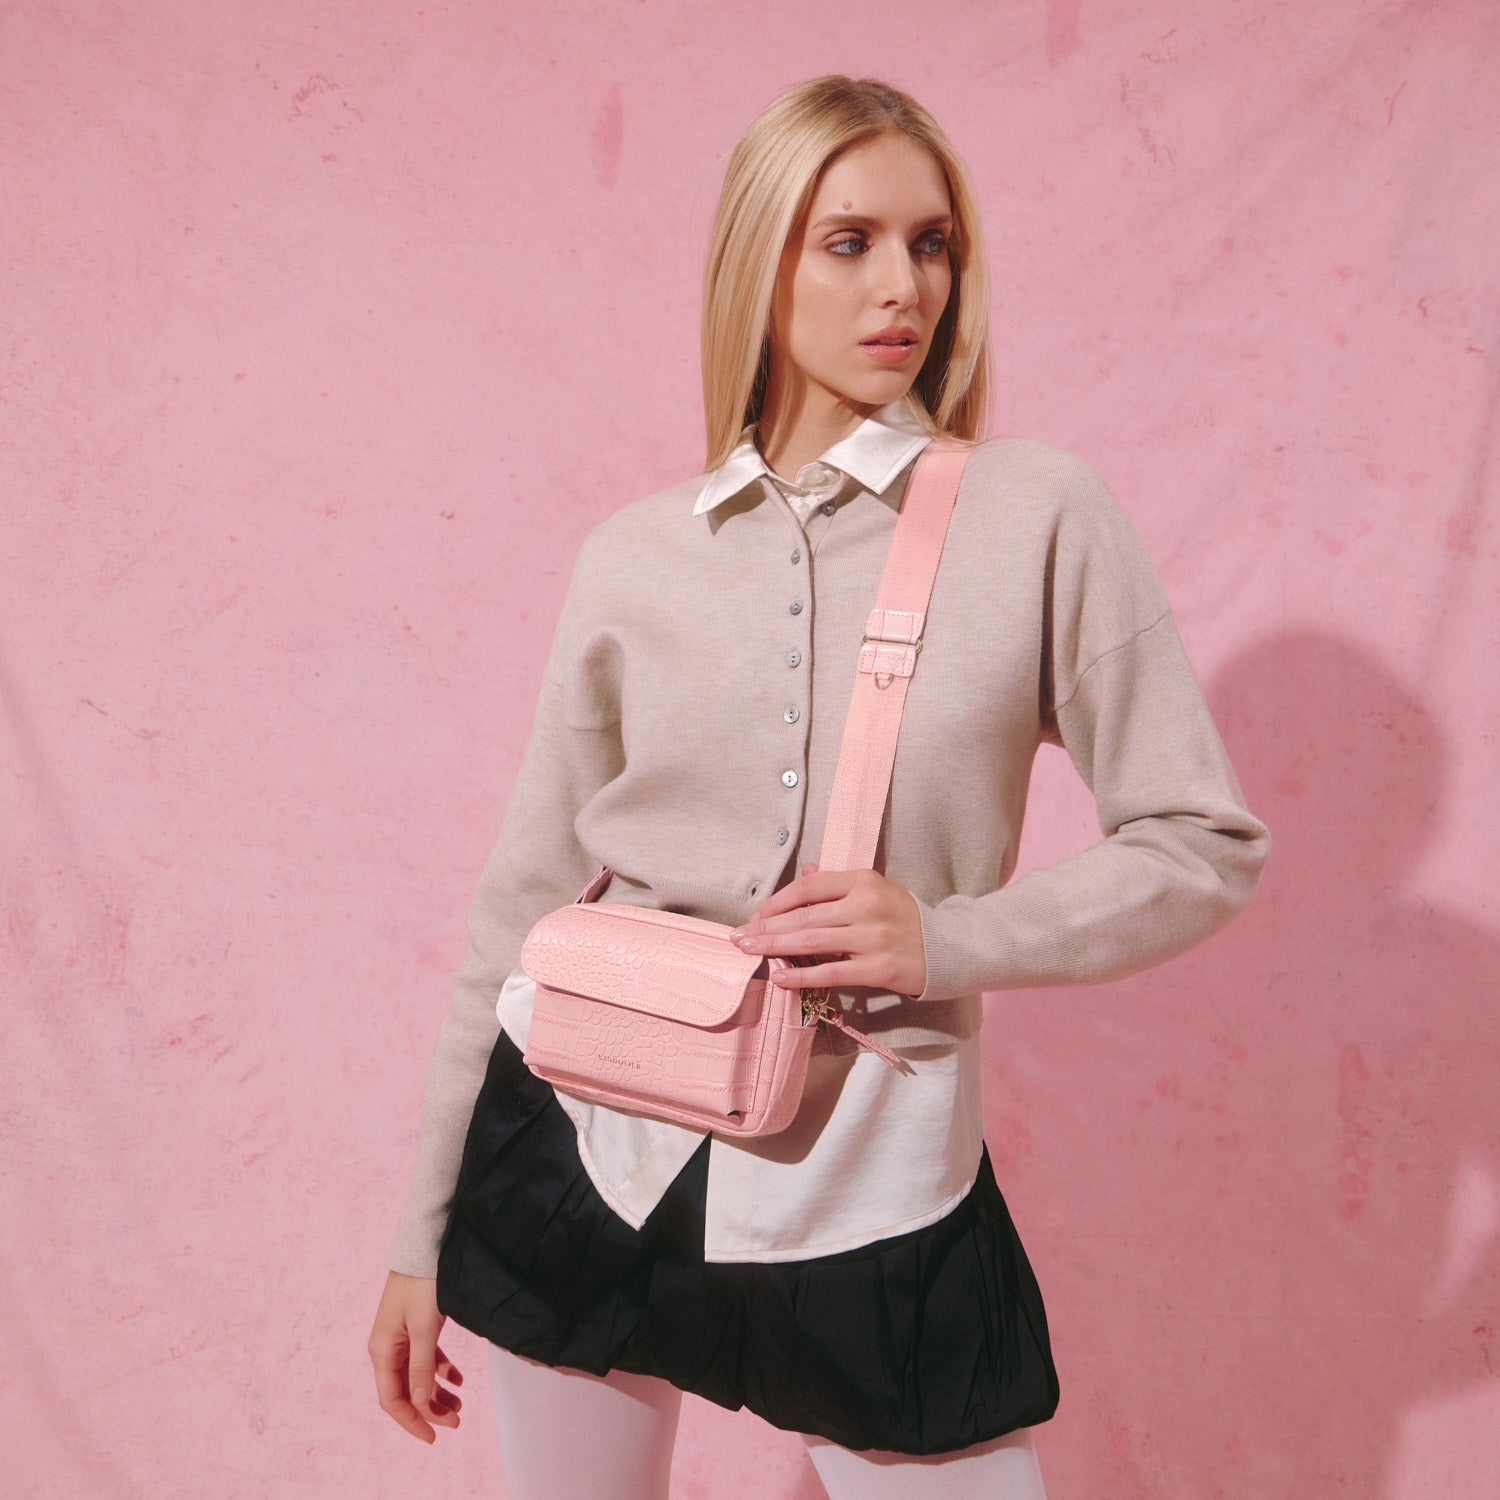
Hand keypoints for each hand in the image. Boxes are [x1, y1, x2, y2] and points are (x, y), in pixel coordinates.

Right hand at [368, 1271, 463, 1443]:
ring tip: (461, 1404)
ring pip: (418, 1377)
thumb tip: (418, 1402)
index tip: (433, 1437)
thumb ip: (422, 1366)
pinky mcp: (415, 1328)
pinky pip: (426, 1358)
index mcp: (382, 1351)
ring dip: (437, 1393)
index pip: (392, 1400)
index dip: (411, 1421)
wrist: (425, 1245)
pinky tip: (458, 1378)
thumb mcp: (425, 1327)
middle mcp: (388, 1348)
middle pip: (406, 1391)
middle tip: (457, 1421)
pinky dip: (441, 1370)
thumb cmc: (422, 1283)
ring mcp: (401, 1338)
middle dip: (430, 1410)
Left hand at [728, 862, 927, 998]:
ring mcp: (874, 936)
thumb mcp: (874, 890)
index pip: (809, 887)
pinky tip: (780, 977)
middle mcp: (867, 905)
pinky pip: (832, 971)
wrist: (946, 948)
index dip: (777, 902)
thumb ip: (837, 882)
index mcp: (863, 880)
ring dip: (775, 947)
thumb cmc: (902, 918)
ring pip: (813, 940)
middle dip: (766, 927)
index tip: (755, 916)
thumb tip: (806, 870)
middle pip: (805, 915)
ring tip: (750, 952)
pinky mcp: (879, 967)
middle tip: (739, 938)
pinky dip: (802, 975)